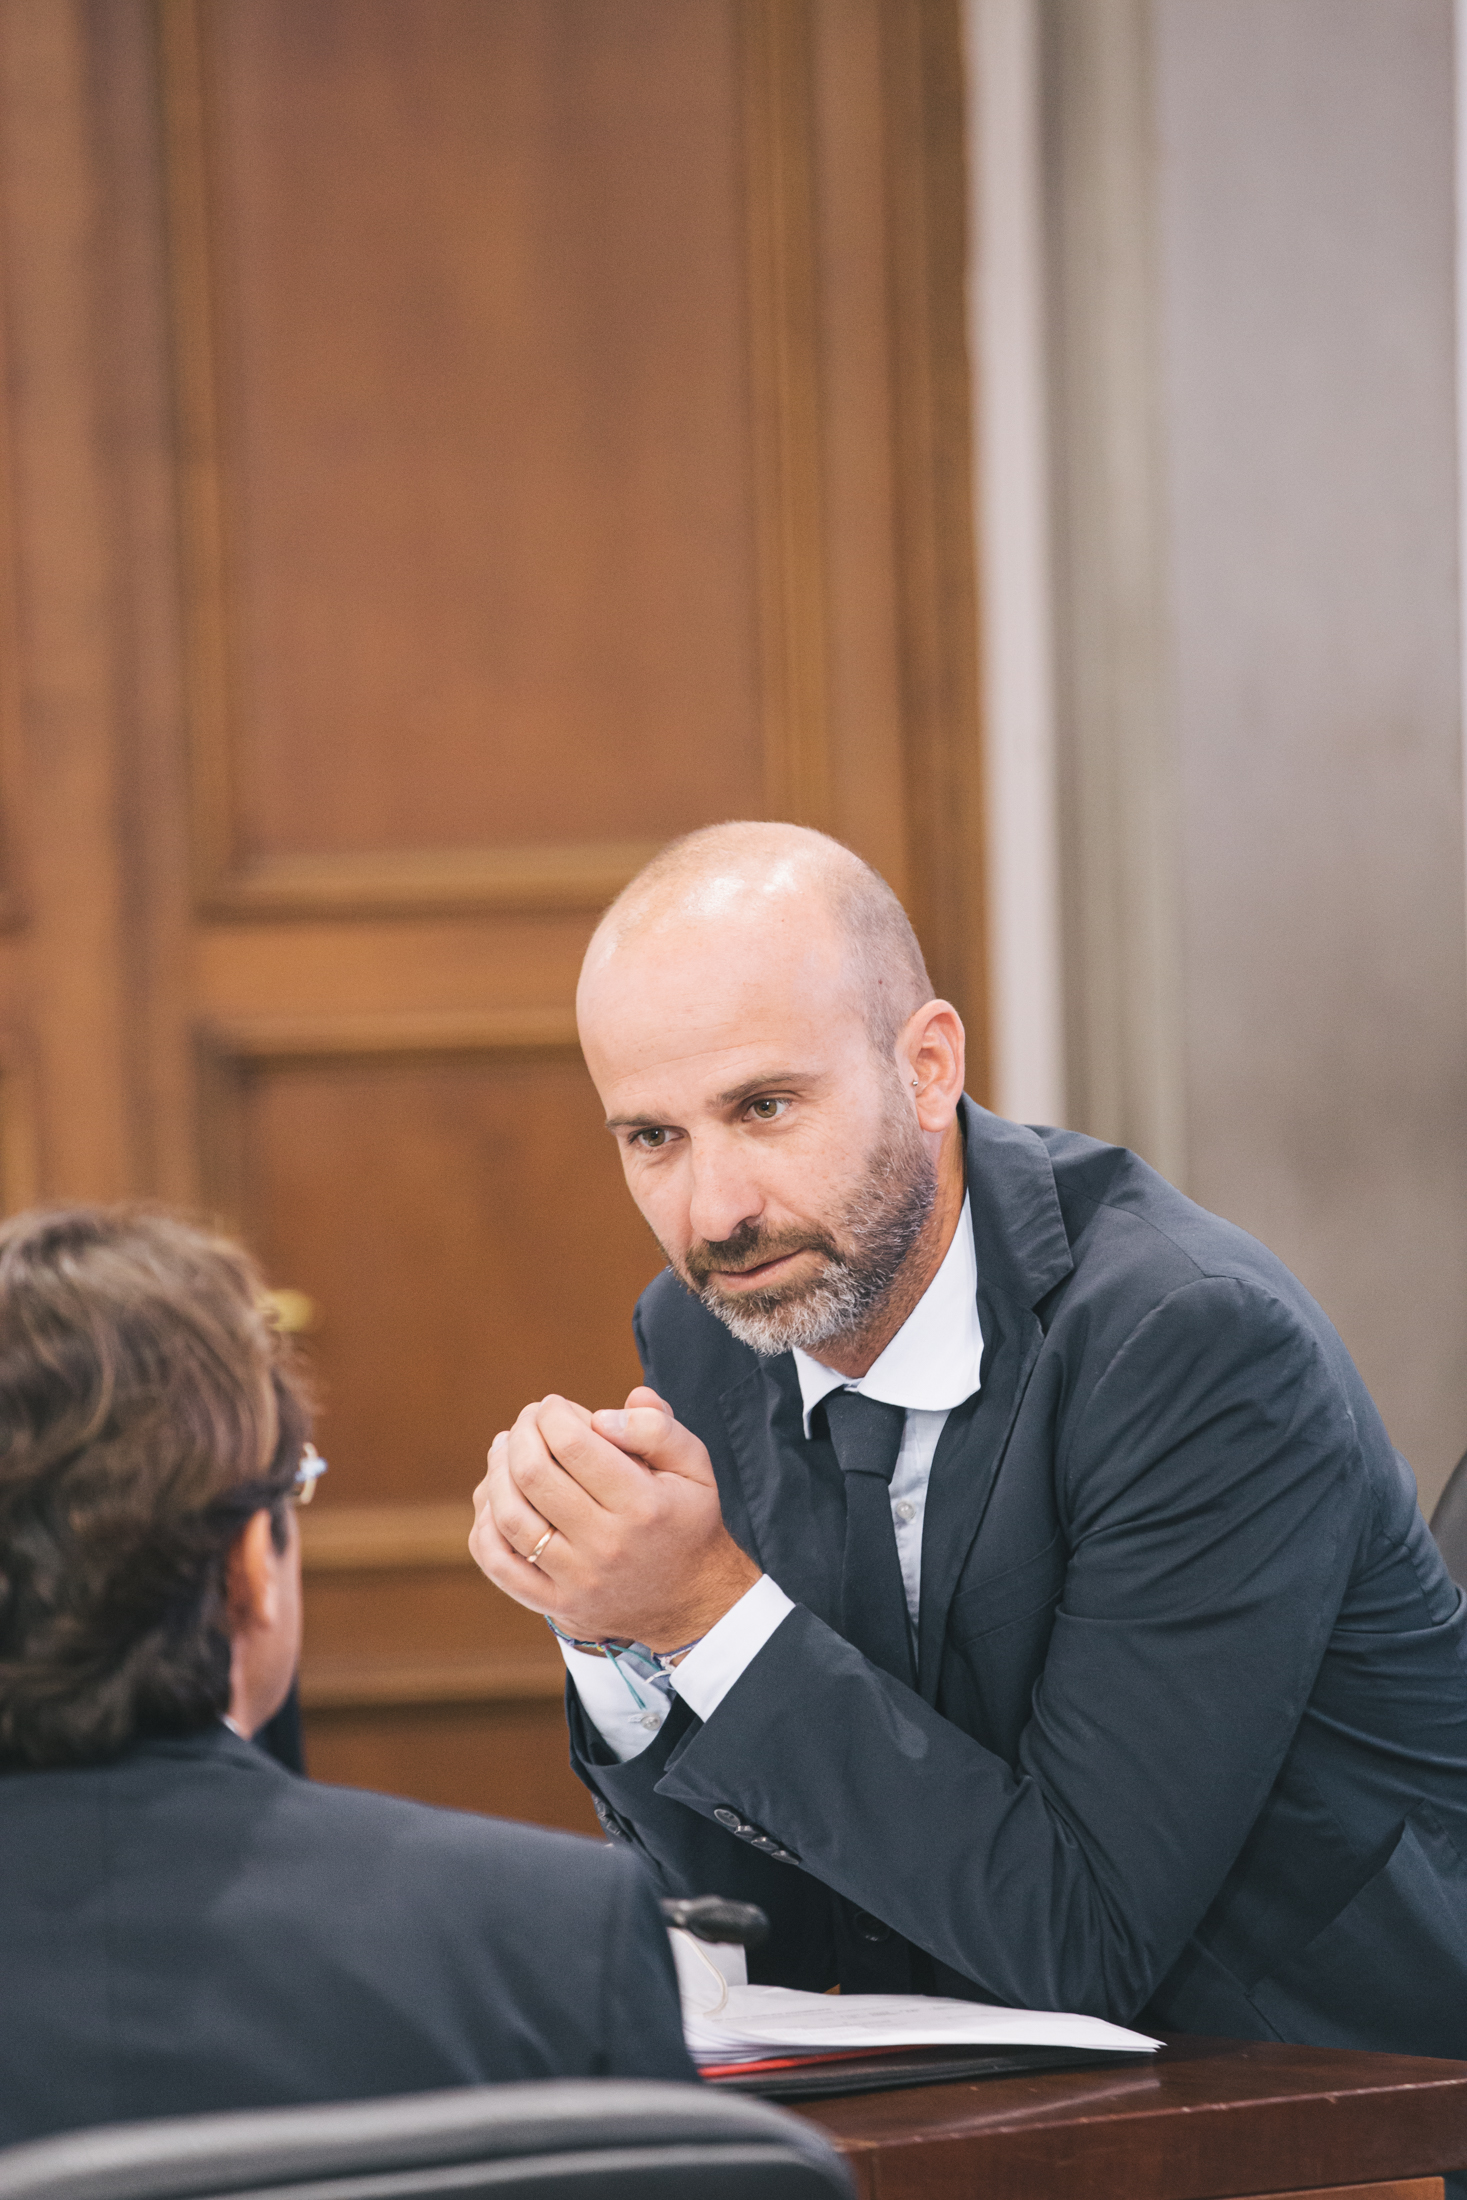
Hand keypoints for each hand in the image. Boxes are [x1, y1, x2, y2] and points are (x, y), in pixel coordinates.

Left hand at [469, 1385, 759, 1651]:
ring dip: (497, 1471)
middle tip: (529, 1420)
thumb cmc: (687, 1520)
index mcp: (642, 1505)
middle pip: (533, 1475)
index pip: (574, 1445)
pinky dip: (484, 1526)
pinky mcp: (556, 1603)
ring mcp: (577, 1579)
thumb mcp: (695, 1466)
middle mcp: (607, 1545)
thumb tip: (602, 1417)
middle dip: (522, 1433)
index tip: (554, 1405)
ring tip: (506, 1449)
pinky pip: (499, 1564)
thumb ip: (657, 1428)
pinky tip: (496, 1498)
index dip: (552, 1413)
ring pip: (509, 1517)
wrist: (692, 1603)